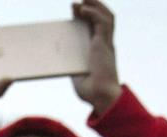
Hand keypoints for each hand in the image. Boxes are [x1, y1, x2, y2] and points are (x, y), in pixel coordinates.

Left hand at [70, 0, 120, 115]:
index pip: (96, 28)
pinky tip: (83, 8)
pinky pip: (101, 22)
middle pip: (103, 19)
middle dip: (93, 6)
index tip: (76, 10)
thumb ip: (73, 65)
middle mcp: (106, 45)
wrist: (101, 96)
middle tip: (78, 2)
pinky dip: (93, 12)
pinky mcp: (104, 44)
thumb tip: (60, 61)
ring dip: (95, 5)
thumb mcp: (78, 75)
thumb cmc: (91, 91)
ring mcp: (106, 44)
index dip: (87, 17)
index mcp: (101, 52)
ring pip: (106, 17)